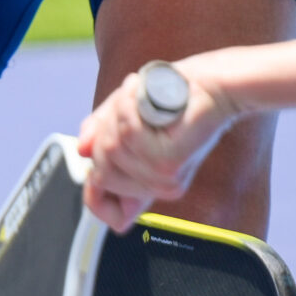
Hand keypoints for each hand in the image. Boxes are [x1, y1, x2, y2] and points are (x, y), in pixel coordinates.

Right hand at [77, 64, 234, 231]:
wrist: (213, 85)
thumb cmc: (176, 97)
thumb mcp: (127, 117)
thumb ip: (102, 136)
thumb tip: (82, 150)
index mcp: (147, 182)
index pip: (104, 210)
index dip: (92, 190)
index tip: (91, 152)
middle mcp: (156, 186)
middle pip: (99, 171)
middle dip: (104, 131)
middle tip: (128, 106)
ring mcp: (162, 178)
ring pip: (111, 149)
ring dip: (120, 112)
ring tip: (140, 97)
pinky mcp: (168, 162)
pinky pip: (127, 135)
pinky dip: (130, 107)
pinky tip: (144, 97)